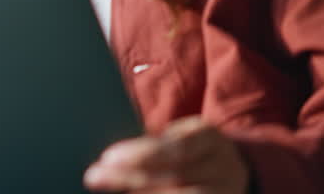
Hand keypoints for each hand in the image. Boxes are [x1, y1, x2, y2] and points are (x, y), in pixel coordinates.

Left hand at [84, 116, 248, 193]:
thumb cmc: (188, 149)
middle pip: (176, 178)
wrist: (228, 168)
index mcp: (211, 138)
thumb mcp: (177, 135)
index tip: (107, 158)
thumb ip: (151, 145)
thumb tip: (108, 158)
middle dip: (132, 178)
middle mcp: (225, 168)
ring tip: (112, 192)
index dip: (142, 154)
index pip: (176, 147)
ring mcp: (227, 192)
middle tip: (95, 178)